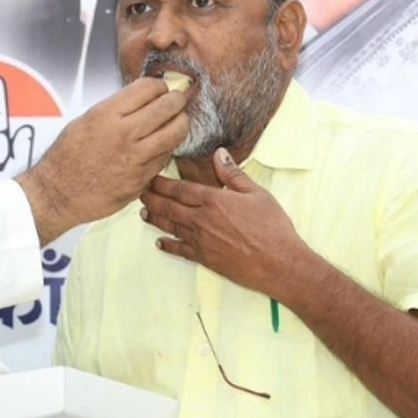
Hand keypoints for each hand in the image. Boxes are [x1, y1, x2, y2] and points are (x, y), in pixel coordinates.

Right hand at [18, 77, 187, 244]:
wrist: (58, 193)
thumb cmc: (66, 158)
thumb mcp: (84, 121)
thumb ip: (114, 110)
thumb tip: (140, 100)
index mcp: (106, 115)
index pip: (148, 88)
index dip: (159, 86)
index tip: (161, 89)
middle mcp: (123, 134)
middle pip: (167, 107)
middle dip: (177, 100)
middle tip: (177, 101)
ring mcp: (135, 158)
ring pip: (175, 133)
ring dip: (180, 123)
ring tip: (178, 121)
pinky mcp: (141, 179)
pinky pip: (165, 158)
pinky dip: (168, 148)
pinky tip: (162, 145)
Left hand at [140, 147, 310, 297]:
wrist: (278, 264)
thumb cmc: (272, 228)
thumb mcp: (257, 194)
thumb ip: (234, 174)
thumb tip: (219, 154)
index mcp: (213, 201)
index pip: (179, 189)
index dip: (161, 183)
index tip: (149, 178)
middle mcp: (201, 220)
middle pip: (169, 206)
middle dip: (152, 198)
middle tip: (138, 192)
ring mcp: (200, 240)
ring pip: (170, 226)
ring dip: (155, 218)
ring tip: (143, 213)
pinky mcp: (204, 258)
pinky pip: (180, 250)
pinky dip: (168, 246)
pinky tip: (160, 243)